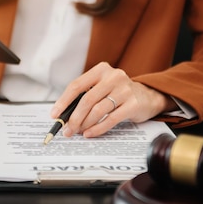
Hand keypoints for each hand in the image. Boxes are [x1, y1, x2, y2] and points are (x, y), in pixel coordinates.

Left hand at [50, 62, 176, 137]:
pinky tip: (90, 133)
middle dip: (74, 117)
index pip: (77, 85)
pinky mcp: (133, 104)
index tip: (55, 114)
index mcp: (101, 70)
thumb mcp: (102, 88)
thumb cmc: (118, 93)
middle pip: (87, 99)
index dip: (64, 101)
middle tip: (67, 130)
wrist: (147, 96)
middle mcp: (113, 76)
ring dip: (85, 124)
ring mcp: (125, 90)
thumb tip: (64, 115)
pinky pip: (111, 119)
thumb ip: (86, 96)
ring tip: (78, 132)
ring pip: (98, 110)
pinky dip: (98, 128)